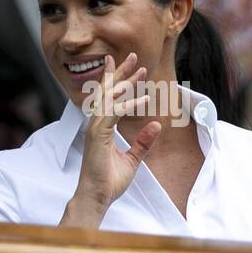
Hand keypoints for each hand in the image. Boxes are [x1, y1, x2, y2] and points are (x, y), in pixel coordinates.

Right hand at [60, 53, 161, 229]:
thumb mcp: (133, 159)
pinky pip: (114, 114)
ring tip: (140, 68)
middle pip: (108, 91)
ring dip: (125, 82)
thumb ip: (143, 141)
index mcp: (102, 127)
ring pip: (110, 98)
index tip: (132, 68)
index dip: (119, 81)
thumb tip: (156, 124)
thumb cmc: (109, 180)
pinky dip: (128, 105)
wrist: (97, 196)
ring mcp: (95, 128)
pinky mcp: (98, 135)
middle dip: (121, 73)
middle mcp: (96, 123)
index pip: (110, 98)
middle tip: (133, 56)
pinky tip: (143, 99)